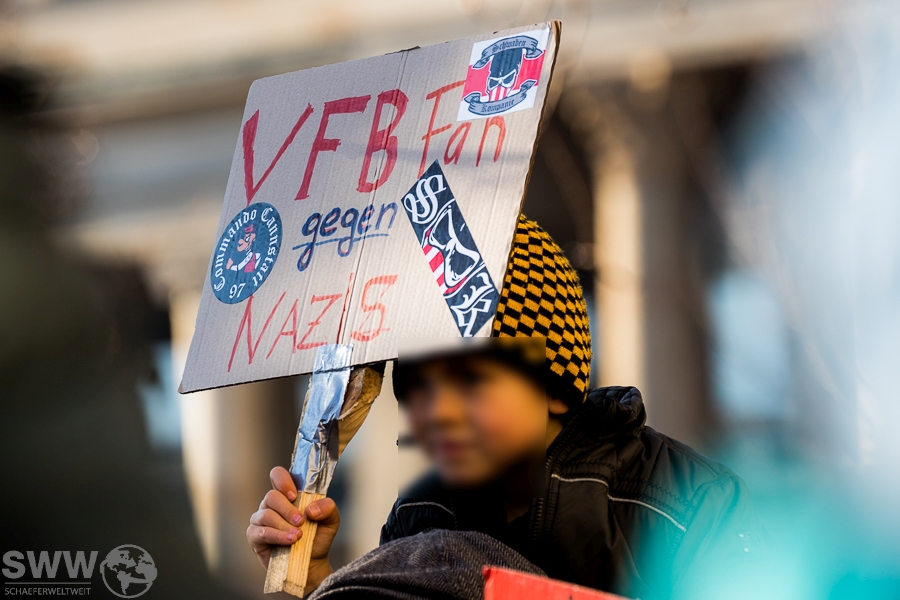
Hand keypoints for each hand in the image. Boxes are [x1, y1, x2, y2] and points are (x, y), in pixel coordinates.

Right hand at [247, 467, 340, 591]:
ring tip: (298, 535)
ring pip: (266, 514)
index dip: (283, 481)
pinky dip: (277, 536)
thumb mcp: (331, 520)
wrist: (311, 562)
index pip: (277, 475)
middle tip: (301, 521)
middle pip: (272, 496)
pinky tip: (289, 541)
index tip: (294, 494)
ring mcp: (261, 519)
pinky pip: (261, 532)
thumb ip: (327, 508)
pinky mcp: (255, 535)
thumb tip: (311, 509)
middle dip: (287, 509)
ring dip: (284, 525)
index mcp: (288, 494)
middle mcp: (272, 504)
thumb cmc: (318, 537)